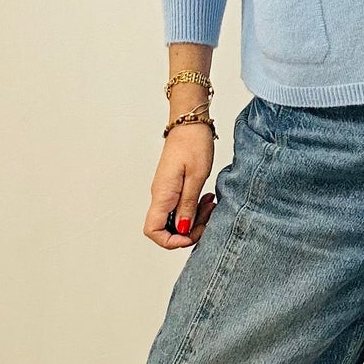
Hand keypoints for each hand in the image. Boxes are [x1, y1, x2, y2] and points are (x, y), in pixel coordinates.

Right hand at [145, 120, 216, 249]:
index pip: (153, 231)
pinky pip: (180, 207)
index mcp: (163, 194)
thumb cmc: (193, 143)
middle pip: (166, 229)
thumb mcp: (196, 177)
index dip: (171, 241)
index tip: (192, 233)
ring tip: (211, 205)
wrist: (190, 122)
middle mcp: (160, 195)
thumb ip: (188, 206)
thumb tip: (183, 230)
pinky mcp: (173, 187)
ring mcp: (166, 191)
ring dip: (194, 218)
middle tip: (208, 217)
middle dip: (189, 230)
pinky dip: (194, 208)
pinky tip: (206, 199)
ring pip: (176, 219)